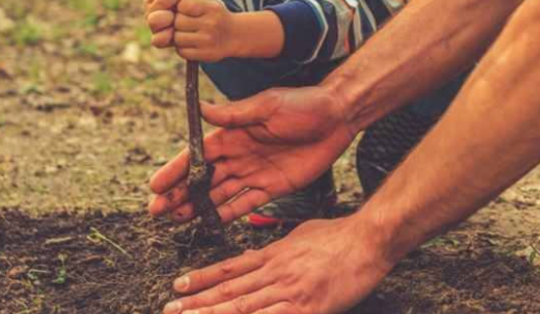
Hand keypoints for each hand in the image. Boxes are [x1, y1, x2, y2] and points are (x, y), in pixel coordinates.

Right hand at [145, 0, 189, 48]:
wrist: (194, 30)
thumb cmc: (191, 9)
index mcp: (154, 0)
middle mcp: (151, 12)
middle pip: (158, 2)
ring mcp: (155, 27)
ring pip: (154, 20)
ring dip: (166, 15)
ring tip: (178, 13)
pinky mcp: (159, 40)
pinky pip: (157, 40)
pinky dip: (165, 36)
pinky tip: (173, 31)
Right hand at [149, 87, 354, 223]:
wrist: (337, 117)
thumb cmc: (303, 105)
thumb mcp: (268, 105)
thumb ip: (235, 114)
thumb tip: (201, 109)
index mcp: (233, 133)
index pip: (198, 154)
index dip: (176, 170)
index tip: (156, 185)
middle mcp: (239, 154)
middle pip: (203, 178)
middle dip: (179, 194)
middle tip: (156, 211)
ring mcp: (254, 172)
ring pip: (219, 194)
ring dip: (197, 206)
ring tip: (174, 219)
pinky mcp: (272, 187)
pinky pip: (245, 203)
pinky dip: (226, 214)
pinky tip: (208, 223)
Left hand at [161, 215, 393, 313]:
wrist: (369, 239)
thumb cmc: (339, 236)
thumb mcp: (299, 235)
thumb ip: (275, 248)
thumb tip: (253, 256)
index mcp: (273, 254)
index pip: (229, 269)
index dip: (202, 278)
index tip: (178, 286)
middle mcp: (276, 273)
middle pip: (229, 292)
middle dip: (197, 303)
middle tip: (170, 310)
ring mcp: (291, 292)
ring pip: (244, 308)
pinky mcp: (309, 308)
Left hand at [170, 0, 236, 62]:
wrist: (234, 35)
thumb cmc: (214, 15)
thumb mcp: (208, 2)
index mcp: (211, 8)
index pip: (183, 5)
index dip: (180, 7)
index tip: (185, 9)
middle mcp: (211, 24)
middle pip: (178, 22)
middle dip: (178, 22)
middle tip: (185, 22)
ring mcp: (208, 40)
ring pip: (177, 38)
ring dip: (178, 36)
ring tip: (187, 33)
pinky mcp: (205, 54)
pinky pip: (181, 51)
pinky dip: (182, 47)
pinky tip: (190, 43)